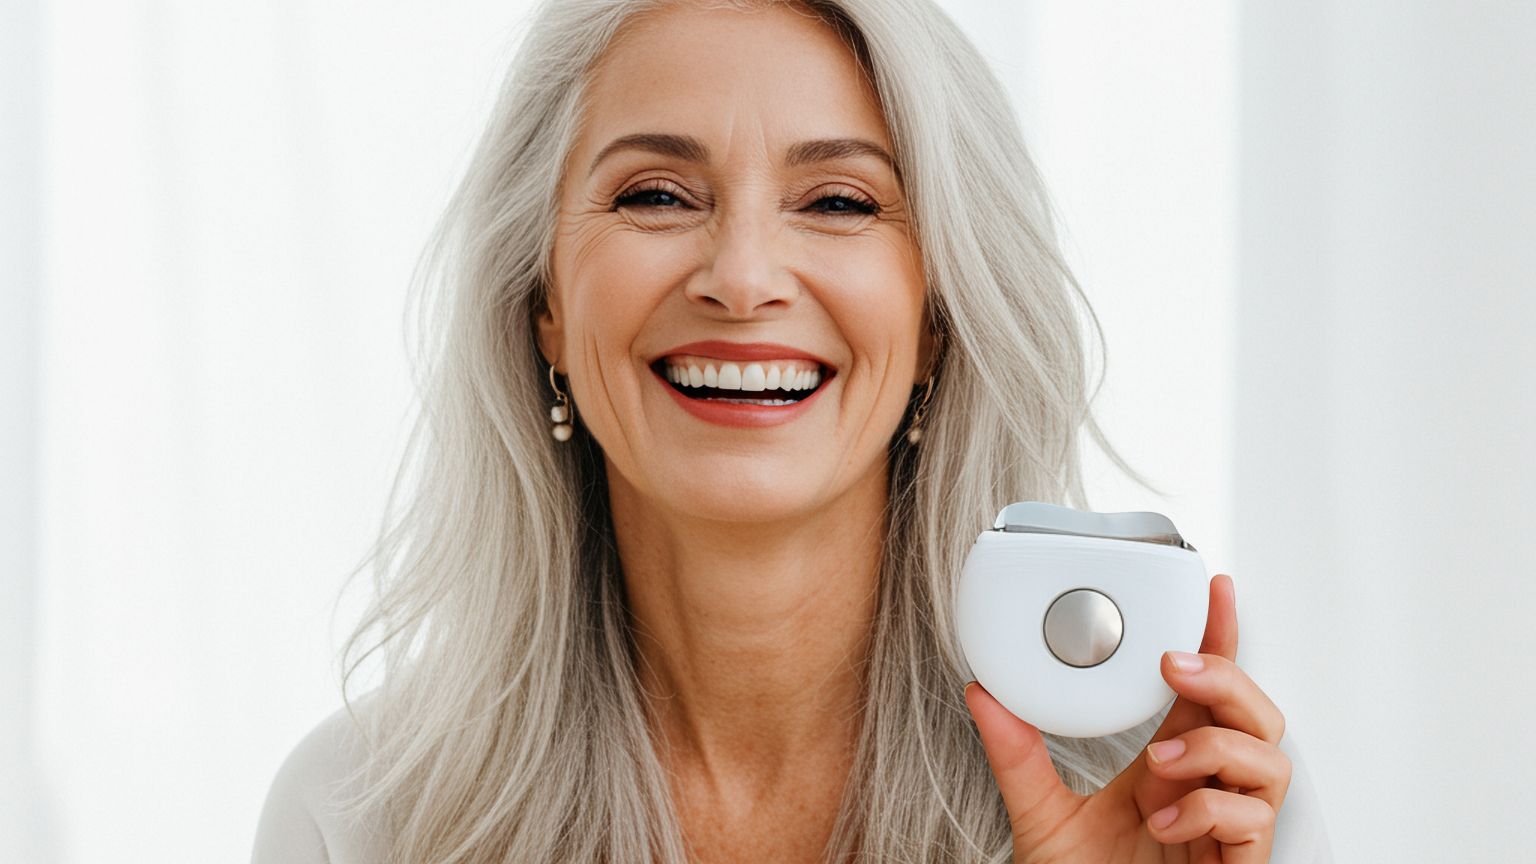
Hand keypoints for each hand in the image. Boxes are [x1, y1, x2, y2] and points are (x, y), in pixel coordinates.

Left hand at [963, 574, 1289, 862]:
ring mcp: (1227, 830)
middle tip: (1177, 667)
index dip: (1218, 640)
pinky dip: (1212, 806)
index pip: (1205, 694)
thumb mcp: (1038, 817)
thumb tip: (983, 694)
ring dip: (1218, 744)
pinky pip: (1256, 821)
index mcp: (1169, 769)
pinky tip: (1167, 819)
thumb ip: (1016, 757)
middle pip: (1258, 715)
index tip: (1211, 590)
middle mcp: (1206, 791)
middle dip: (1228, 677)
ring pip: (1273, 759)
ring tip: (1162, 763)